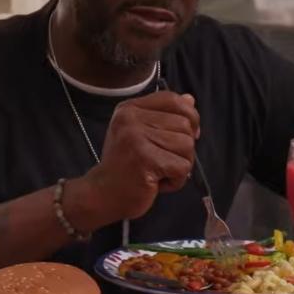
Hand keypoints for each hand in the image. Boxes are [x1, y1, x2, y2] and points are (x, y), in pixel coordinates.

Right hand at [74, 91, 199, 223]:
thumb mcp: (141, 133)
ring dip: (179, 166)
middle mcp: (130, 119)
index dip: (188, 117)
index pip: (173, 100)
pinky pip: (183, 167)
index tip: (181, 136)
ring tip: (157, 172)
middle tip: (160, 161)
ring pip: (187, 147)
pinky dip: (176, 181)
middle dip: (182, 149)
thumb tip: (191, 100)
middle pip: (185, 125)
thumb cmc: (125, 165)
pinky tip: (156, 183)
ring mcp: (135, 138)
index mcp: (129, 109)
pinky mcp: (145, 159)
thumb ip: (165, 116)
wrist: (102, 194)